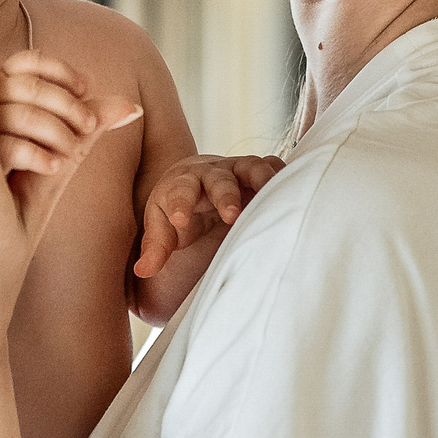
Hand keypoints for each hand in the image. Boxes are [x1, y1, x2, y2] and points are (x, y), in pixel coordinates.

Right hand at [0, 49, 104, 179]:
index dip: (57, 68)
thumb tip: (135, 107)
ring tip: (71, 152)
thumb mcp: (65, 151)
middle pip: (22, 83)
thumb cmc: (28, 190)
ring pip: (14, 112)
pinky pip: (2, 146)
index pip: (24, 62)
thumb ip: (91, 124)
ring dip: (54, 129)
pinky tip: (53, 167)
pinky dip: (35, 154)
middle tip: (90, 125)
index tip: (86, 87)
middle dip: (65, 102)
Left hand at [132, 153, 284, 279]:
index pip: (178, 192)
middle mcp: (210, 175)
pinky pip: (273, 168)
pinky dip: (283, 175)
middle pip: (218, 180)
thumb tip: (142, 270)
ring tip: (270, 192)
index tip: (179, 220)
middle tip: (230, 215)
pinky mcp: (260, 175)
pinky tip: (295, 188)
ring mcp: (238, 173)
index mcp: (181, 186)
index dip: (179, 204)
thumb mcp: (161, 230)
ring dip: (261, 178)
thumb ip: (155, 248)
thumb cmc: (176, 214)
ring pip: (250, 167)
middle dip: (224, 195)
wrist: (196, 188)